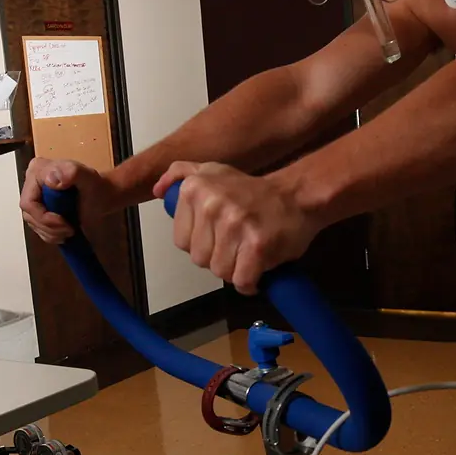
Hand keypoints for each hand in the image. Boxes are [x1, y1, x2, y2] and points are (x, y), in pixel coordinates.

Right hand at [20, 158, 111, 243]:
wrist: (105, 198)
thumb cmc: (98, 188)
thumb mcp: (89, 179)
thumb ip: (72, 172)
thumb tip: (50, 179)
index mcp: (38, 170)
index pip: (28, 202)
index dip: (44, 217)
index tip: (65, 222)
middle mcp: (32, 182)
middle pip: (29, 214)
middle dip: (49, 227)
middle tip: (69, 230)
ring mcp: (35, 196)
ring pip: (32, 223)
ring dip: (51, 233)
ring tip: (69, 231)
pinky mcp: (39, 209)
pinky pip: (37, 227)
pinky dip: (50, 235)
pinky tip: (64, 233)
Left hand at [155, 162, 317, 293]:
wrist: (297, 196)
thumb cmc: (253, 190)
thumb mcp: (213, 171)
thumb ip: (182, 175)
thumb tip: (158, 190)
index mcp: (195, 189)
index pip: (181, 241)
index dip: (202, 243)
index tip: (220, 234)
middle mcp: (211, 205)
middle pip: (199, 259)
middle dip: (218, 257)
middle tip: (237, 243)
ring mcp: (234, 225)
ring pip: (220, 272)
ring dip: (236, 270)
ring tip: (248, 253)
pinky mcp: (256, 245)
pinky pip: (242, 281)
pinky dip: (251, 283)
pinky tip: (258, 268)